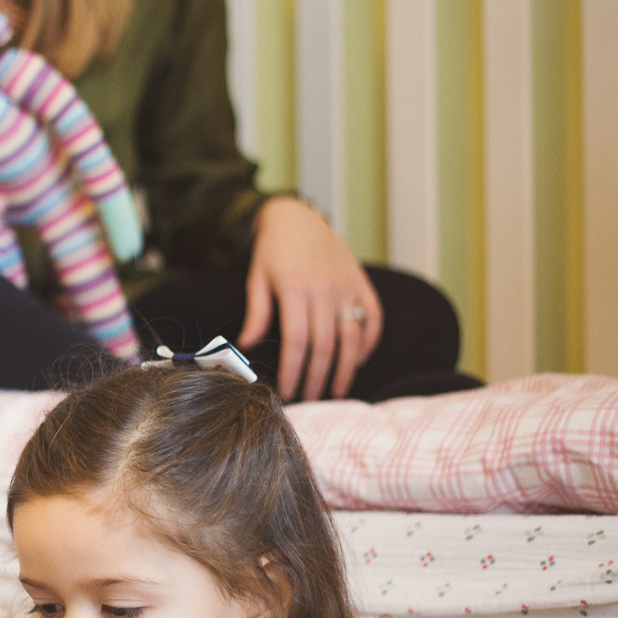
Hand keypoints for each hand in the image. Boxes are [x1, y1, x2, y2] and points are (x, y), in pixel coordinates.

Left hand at [238, 196, 382, 401]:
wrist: (298, 218)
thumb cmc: (272, 251)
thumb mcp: (256, 278)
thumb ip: (256, 313)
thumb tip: (244, 347)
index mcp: (295, 289)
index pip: (297, 341)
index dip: (294, 370)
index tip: (288, 391)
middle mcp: (325, 289)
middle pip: (325, 345)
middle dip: (318, 378)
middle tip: (311, 399)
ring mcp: (347, 286)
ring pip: (352, 336)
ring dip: (346, 368)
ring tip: (337, 391)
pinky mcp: (361, 283)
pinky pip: (373, 318)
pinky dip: (368, 342)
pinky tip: (358, 360)